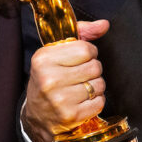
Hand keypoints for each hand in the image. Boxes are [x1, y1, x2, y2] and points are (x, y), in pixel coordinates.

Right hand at [22, 20, 109, 141]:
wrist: (37, 117)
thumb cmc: (49, 80)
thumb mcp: (56, 54)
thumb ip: (81, 34)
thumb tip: (104, 24)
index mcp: (43, 59)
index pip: (85, 49)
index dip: (88, 53)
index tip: (79, 59)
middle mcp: (49, 78)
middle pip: (95, 66)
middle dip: (92, 70)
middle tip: (79, 76)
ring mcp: (60, 99)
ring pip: (99, 84)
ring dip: (95, 87)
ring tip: (80, 89)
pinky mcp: (71, 116)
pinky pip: (100, 102)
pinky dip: (96, 102)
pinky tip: (82, 102)